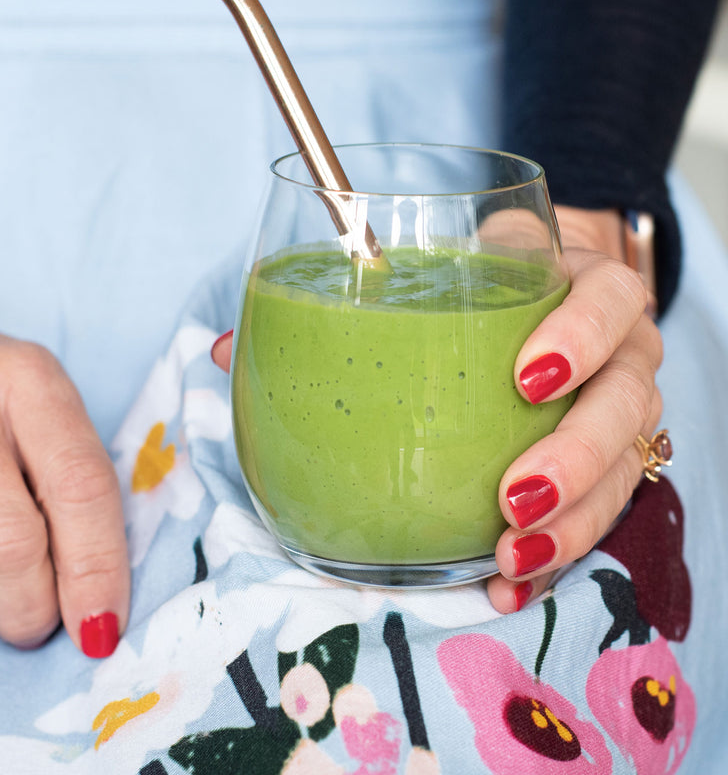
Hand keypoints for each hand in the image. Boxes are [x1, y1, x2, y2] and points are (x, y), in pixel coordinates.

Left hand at [210, 207, 660, 611]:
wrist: (535, 300)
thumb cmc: (474, 287)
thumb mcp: (427, 275)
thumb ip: (339, 299)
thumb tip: (228, 350)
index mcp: (579, 289)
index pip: (609, 300)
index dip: (579, 335)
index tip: (524, 375)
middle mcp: (617, 354)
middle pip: (627, 402)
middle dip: (576, 454)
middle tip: (513, 493)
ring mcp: (616, 412)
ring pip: (623, 471)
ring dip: (571, 521)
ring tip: (510, 552)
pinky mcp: (605, 466)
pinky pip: (596, 514)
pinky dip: (556, 554)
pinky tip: (507, 581)